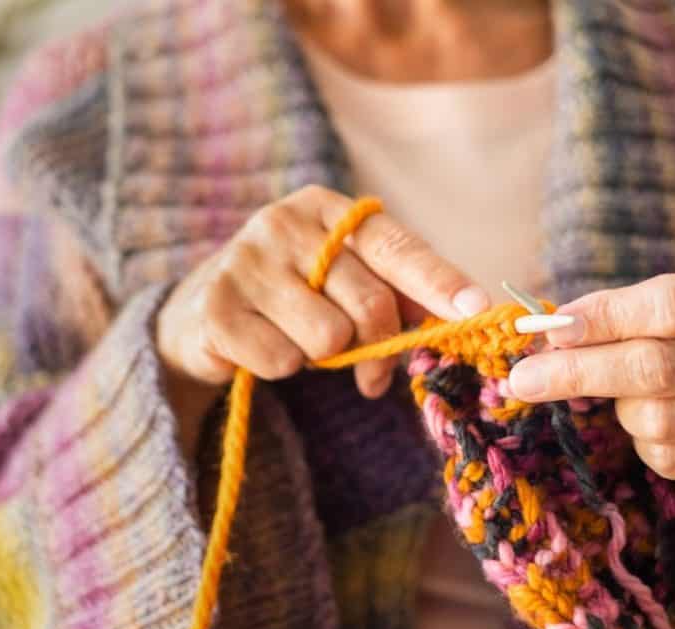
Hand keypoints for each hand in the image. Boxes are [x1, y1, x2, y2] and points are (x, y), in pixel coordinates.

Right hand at [156, 185, 488, 397]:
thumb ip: (396, 292)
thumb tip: (462, 315)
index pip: (395, 247)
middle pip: (369, 303)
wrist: (200, 311)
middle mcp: (284, 223)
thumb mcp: (343, 280)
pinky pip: (282, 361)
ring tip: (297, 339)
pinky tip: (261, 347)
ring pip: (328, 338)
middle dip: (376, 347)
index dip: (437, 281)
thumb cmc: (292, 295)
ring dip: (321, 357)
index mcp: (327, 210)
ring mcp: (245, 261)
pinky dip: (281, 367)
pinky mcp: (216, 306)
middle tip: (367, 372)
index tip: (474, 309)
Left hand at [508, 265, 674, 482]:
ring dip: (619, 409)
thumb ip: (613, 310)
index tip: (552, 331)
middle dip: (578, 373)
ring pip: (657, 420)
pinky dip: (641, 443)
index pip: (668, 307)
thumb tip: (549, 332)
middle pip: (656, 369)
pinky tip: (648, 421)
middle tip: (525, 379)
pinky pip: (669, 458)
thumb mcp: (668, 299)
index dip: (602, 319)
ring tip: (623, 394)